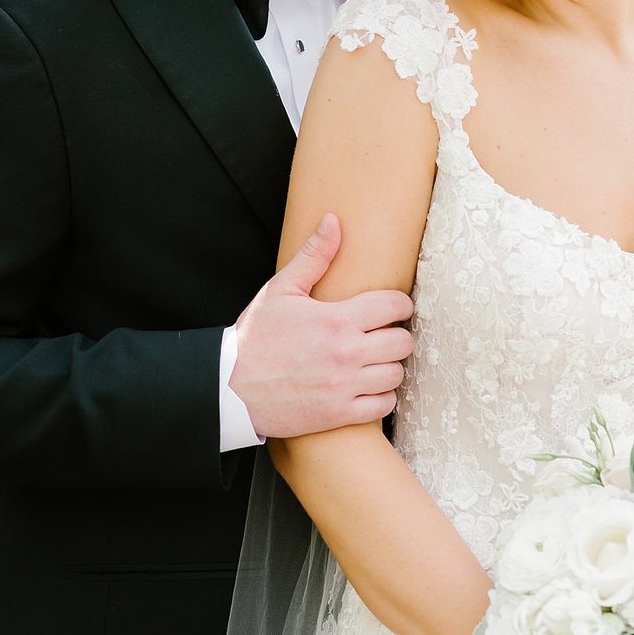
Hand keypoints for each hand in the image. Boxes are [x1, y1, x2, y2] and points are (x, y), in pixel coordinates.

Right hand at [232, 213, 414, 438]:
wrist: (230, 388)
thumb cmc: (255, 338)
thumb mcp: (279, 291)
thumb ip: (313, 256)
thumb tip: (333, 221)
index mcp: (336, 319)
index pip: (394, 305)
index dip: (398, 304)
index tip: (390, 308)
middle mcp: (346, 353)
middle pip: (403, 342)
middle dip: (396, 335)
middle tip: (382, 335)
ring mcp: (345, 386)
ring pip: (397, 374)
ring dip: (389, 366)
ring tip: (374, 361)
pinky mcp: (340, 413)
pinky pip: (384, 405)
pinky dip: (380, 396)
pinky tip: (366, 386)